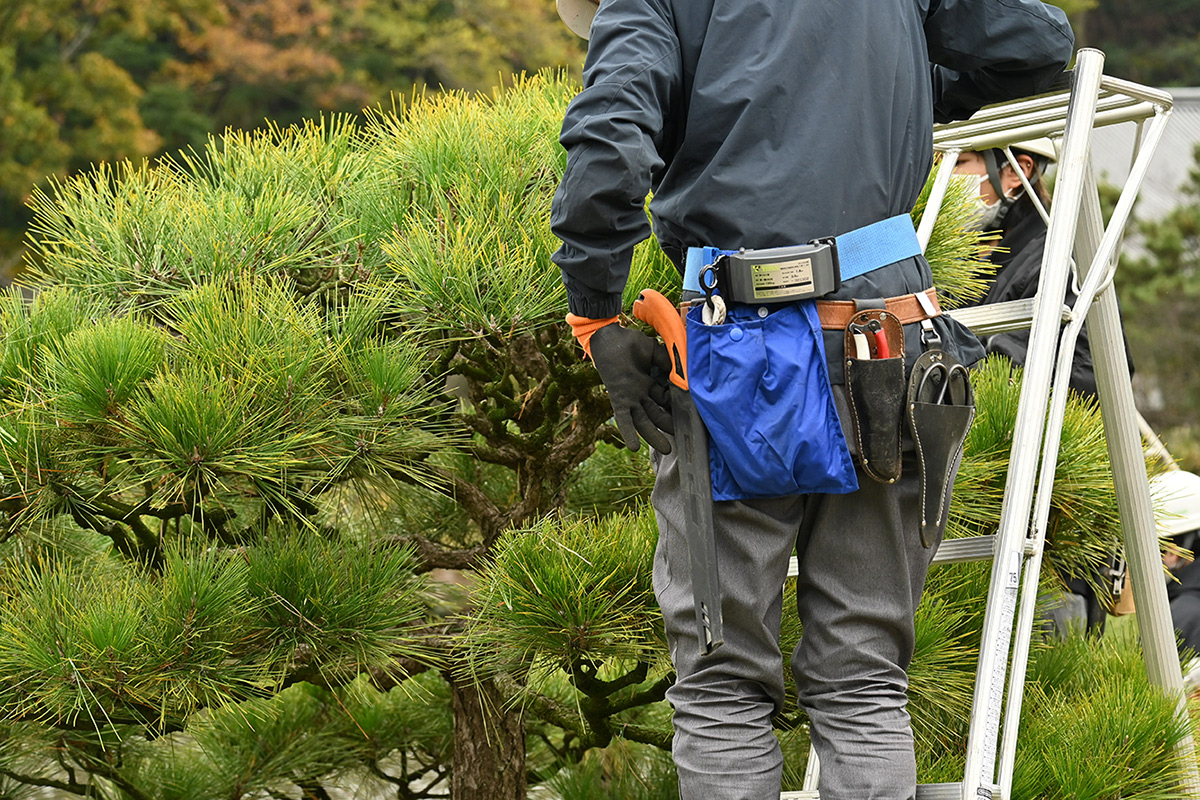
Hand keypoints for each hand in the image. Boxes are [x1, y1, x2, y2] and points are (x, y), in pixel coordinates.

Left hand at [589, 323, 674, 453]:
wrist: (609, 337)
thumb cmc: (629, 342)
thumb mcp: (654, 351)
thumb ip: (666, 362)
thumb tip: (680, 374)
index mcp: (650, 383)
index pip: (666, 401)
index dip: (676, 407)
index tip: (689, 416)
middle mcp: (641, 394)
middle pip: (657, 415)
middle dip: (668, 427)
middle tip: (682, 438)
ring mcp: (630, 398)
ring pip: (644, 422)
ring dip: (654, 436)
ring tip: (667, 450)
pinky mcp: (619, 399)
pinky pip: (624, 419)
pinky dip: (628, 433)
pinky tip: (634, 448)